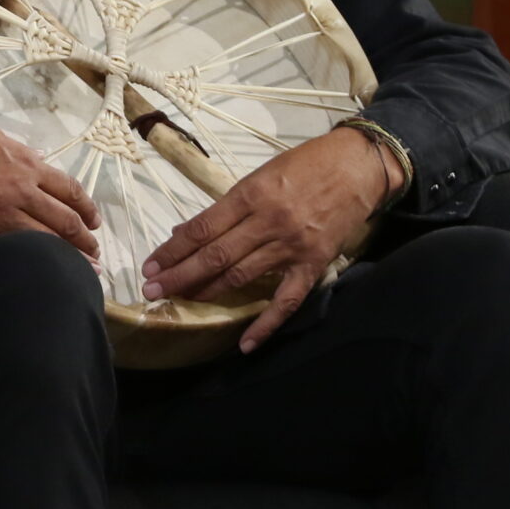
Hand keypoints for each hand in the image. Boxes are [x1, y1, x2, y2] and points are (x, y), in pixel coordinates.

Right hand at [0, 98, 100, 260]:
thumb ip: (17, 151)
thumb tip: (34, 160)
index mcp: (26, 165)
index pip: (69, 190)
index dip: (86, 208)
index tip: (95, 222)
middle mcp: (21, 192)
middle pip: (64, 221)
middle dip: (84, 241)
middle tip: (96, 255)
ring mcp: (0, 216)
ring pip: (44, 241)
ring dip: (67, 257)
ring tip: (81, 271)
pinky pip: (8, 253)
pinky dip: (26, 263)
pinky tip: (36, 273)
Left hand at [142, 126, 391, 351]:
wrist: (359, 165)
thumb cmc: (307, 164)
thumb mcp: (261, 175)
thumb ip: (227, 206)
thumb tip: (188, 231)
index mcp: (251, 195)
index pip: (202, 228)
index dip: (173, 250)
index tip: (150, 265)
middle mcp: (269, 222)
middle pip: (215, 256)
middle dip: (179, 275)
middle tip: (152, 290)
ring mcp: (292, 246)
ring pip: (241, 277)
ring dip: (207, 292)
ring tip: (180, 302)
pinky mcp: (314, 264)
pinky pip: (286, 301)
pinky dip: (266, 324)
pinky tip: (244, 344)